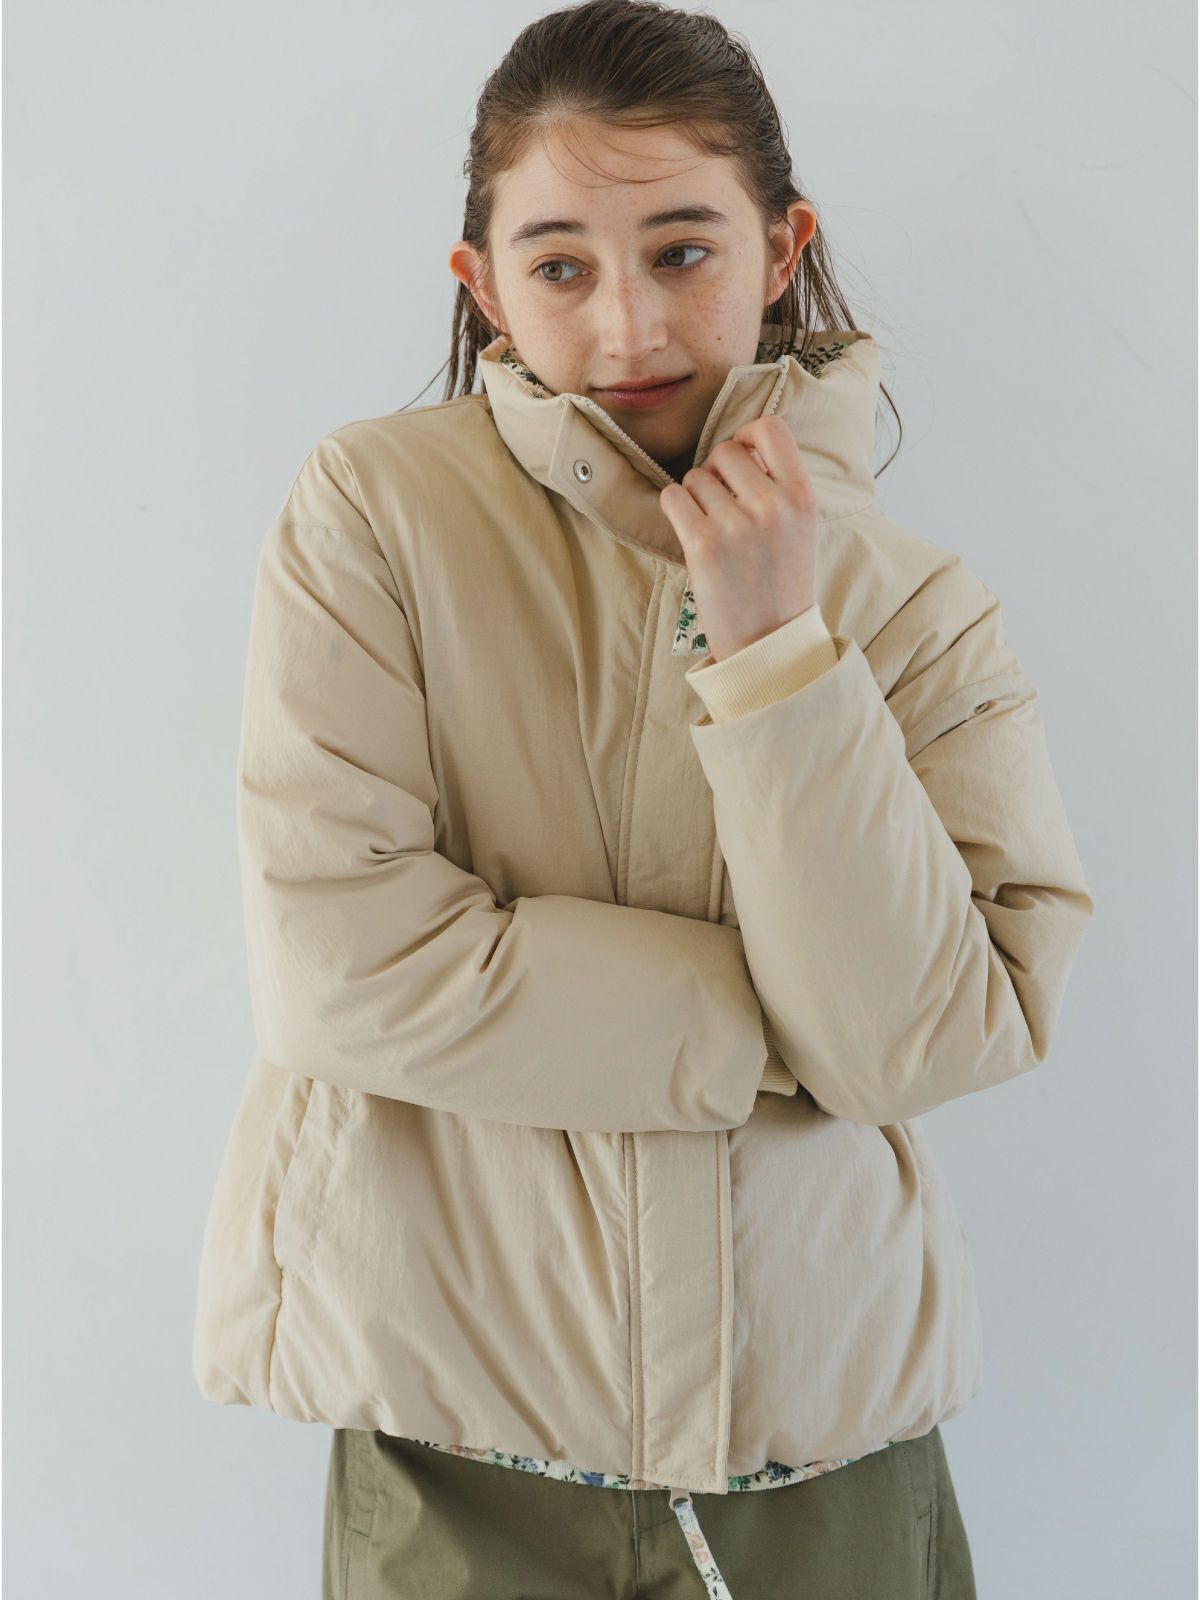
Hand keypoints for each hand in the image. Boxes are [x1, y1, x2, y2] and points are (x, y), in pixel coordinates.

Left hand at [659, 416, 818, 662]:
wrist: (768, 641)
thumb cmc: (780, 582)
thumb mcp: (800, 527)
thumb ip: (779, 485)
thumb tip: (742, 445)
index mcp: (802, 496)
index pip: (772, 428)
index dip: (748, 433)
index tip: (742, 452)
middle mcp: (772, 505)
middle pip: (725, 452)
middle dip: (716, 472)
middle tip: (721, 505)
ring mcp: (736, 524)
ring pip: (695, 476)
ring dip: (695, 496)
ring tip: (711, 528)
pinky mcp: (703, 544)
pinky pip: (672, 497)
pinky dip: (675, 509)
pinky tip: (690, 531)